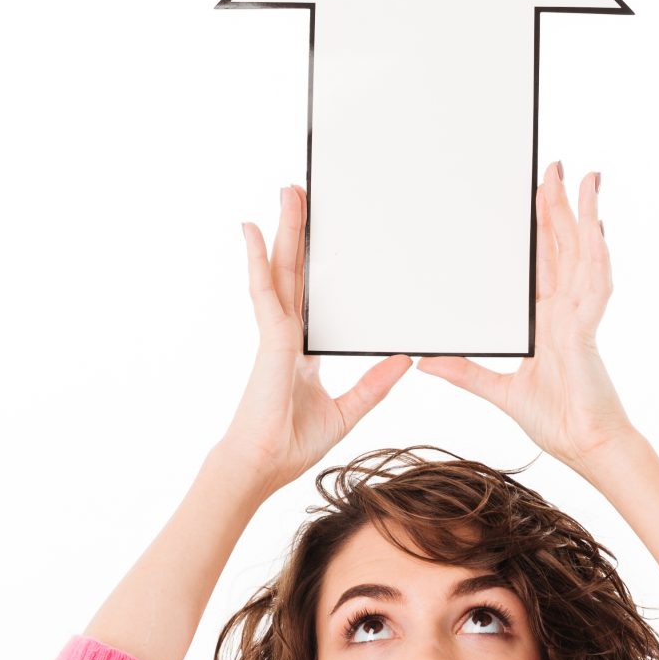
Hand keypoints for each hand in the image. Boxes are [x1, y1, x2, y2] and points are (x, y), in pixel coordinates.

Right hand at [214, 183, 411, 495]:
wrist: (263, 466)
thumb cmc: (291, 443)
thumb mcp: (349, 410)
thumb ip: (374, 384)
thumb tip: (404, 361)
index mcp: (302, 349)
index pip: (311, 295)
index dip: (316, 263)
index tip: (325, 235)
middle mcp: (287, 334)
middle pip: (294, 272)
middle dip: (298, 232)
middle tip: (303, 194)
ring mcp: (275, 334)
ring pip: (280, 270)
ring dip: (282, 231)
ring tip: (288, 193)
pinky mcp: (270, 341)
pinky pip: (264, 292)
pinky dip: (258, 259)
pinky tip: (253, 230)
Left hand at [416, 161, 637, 468]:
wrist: (587, 448)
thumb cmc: (557, 421)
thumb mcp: (498, 391)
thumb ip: (464, 372)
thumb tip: (425, 361)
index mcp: (548, 320)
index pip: (541, 262)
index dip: (539, 228)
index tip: (531, 195)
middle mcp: (567, 311)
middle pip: (563, 246)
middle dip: (559, 206)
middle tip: (551, 167)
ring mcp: (581, 317)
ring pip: (584, 254)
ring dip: (584, 215)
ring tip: (583, 179)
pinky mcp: (587, 331)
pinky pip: (595, 285)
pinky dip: (598, 254)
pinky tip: (597, 225)